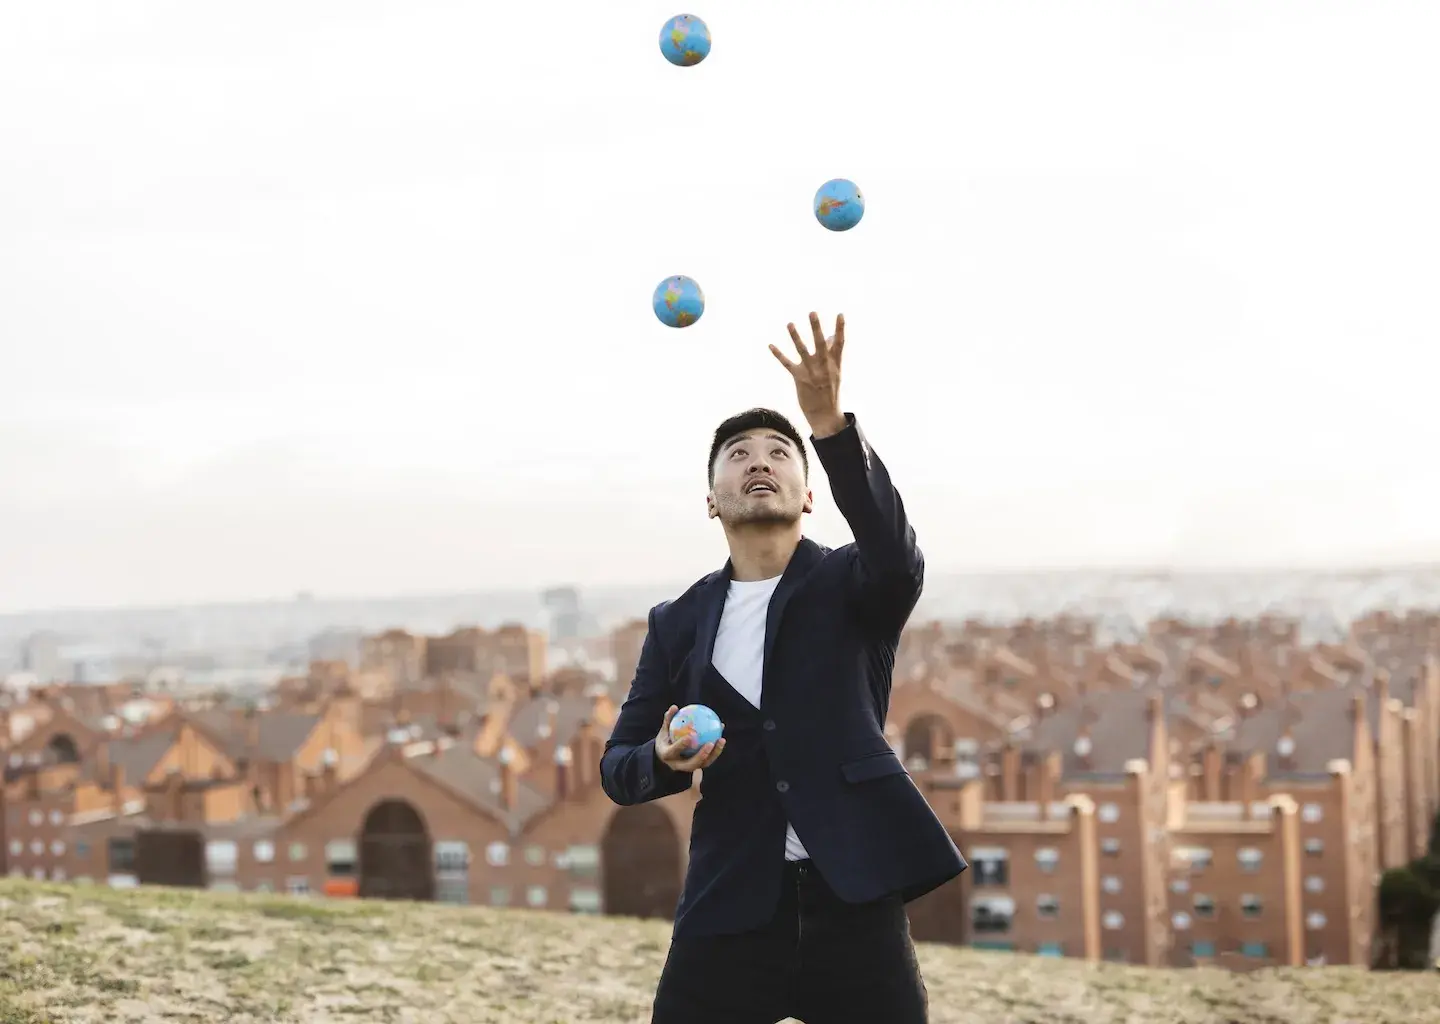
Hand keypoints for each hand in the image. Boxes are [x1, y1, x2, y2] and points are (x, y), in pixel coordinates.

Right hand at [654, 704, 725, 771]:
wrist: (666, 756)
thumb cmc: (665, 739)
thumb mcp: (663, 730)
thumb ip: (668, 719)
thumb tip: (674, 707)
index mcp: (667, 755)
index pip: (674, 751)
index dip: (681, 745)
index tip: (690, 735)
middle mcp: (677, 765)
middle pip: (691, 764)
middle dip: (702, 755)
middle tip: (710, 743)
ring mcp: (688, 768)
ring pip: (703, 764)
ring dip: (714, 754)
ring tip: (721, 740)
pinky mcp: (697, 767)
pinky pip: (708, 759)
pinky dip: (716, 750)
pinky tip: (722, 737)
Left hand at [769, 311, 846, 437]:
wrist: (825, 414)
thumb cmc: (830, 390)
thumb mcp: (835, 372)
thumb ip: (832, 353)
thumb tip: (831, 336)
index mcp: (835, 364)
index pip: (840, 343)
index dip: (840, 328)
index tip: (840, 314)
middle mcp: (823, 366)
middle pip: (820, 344)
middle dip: (816, 328)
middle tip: (812, 313)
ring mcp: (811, 372)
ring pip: (802, 351)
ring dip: (795, 337)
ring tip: (789, 324)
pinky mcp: (799, 378)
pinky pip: (787, 364)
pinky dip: (778, 354)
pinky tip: (770, 345)